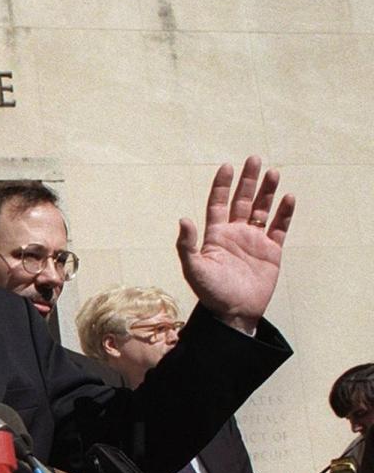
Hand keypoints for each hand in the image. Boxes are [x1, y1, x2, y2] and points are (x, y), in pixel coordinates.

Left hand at [177, 156, 294, 329]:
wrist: (234, 313)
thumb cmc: (211, 293)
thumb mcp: (194, 269)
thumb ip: (187, 245)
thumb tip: (184, 219)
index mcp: (216, 236)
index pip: (218, 204)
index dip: (222, 185)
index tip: (227, 166)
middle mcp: (235, 234)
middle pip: (242, 201)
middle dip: (248, 181)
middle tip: (254, 159)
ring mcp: (254, 241)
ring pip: (262, 210)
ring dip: (267, 191)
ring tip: (273, 173)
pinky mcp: (272, 251)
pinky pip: (279, 227)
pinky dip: (284, 213)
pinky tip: (288, 198)